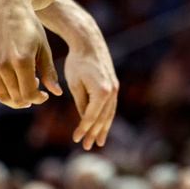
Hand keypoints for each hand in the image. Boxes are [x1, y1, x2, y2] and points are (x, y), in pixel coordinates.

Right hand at [0, 0, 56, 108]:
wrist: (5, 8)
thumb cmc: (29, 27)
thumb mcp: (44, 47)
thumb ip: (49, 72)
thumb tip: (57, 93)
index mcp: (21, 60)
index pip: (29, 94)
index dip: (38, 98)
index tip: (44, 95)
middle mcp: (2, 64)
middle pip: (15, 97)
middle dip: (28, 99)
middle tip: (36, 91)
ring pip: (1, 95)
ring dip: (15, 97)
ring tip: (25, 86)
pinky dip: (3, 90)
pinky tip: (14, 82)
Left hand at [59, 11, 118, 150]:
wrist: (89, 42)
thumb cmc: (77, 61)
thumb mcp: (75, 84)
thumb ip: (81, 103)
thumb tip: (84, 119)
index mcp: (101, 92)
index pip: (91, 117)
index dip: (83, 129)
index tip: (75, 139)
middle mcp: (112, 91)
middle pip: (103, 118)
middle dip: (95, 133)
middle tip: (88, 146)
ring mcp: (115, 88)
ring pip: (110, 113)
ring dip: (104, 128)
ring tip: (99, 141)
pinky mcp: (114, 84)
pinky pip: (111, 105)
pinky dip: (107, 117)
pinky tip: (104, 124)